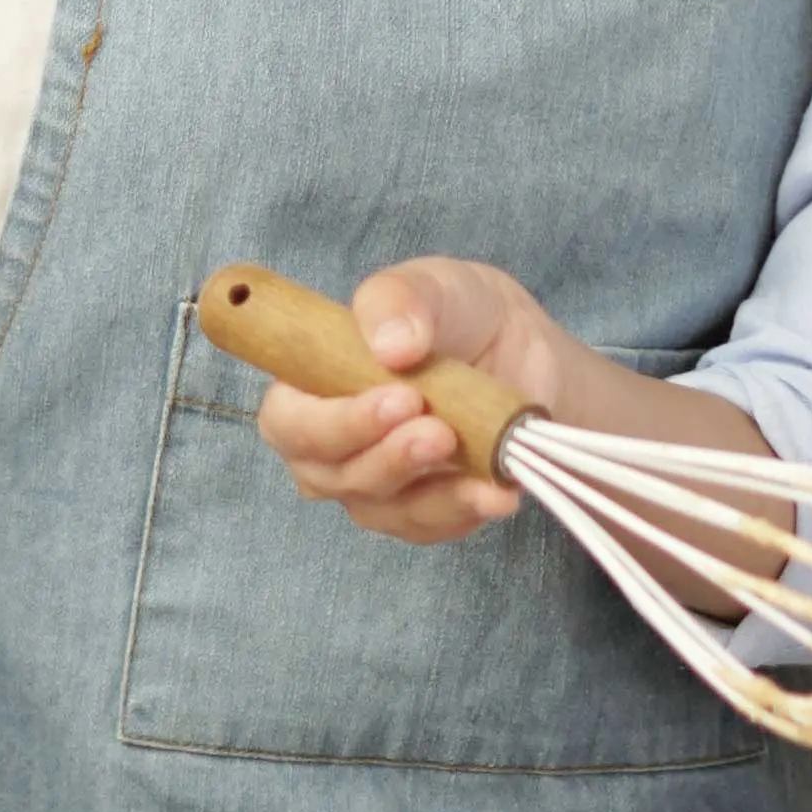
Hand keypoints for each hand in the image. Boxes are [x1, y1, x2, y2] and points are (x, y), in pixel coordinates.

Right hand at [254, 259, 568, 546]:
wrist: (522, 347)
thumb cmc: (455, 312)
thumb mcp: (432, 285)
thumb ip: (399, 300)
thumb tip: (391, 346)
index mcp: (309, 387)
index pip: (288, 423)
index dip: (330, 423)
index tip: (396, 399)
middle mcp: (332, 447)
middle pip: (332, 476)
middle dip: (385, 459)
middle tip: (438, 430)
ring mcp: (377, 486)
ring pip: (383, 509)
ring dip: (428, 493)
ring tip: (471, 459)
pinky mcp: (425, 511)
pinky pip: (434, 526)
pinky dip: (465, 510)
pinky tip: (497, 491)